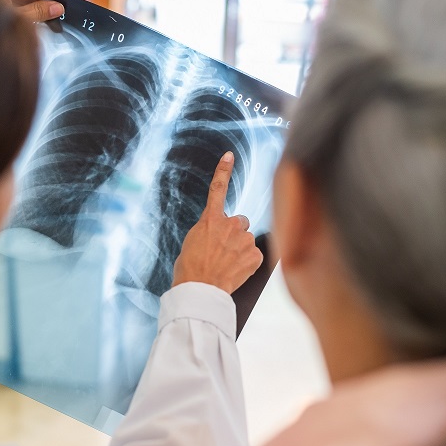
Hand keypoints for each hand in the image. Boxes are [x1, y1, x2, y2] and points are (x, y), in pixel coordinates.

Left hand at [0, 0, 64, 21]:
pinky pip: (9, 6)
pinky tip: (32, 21)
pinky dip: (21, 13)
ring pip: (17, 0)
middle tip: (55, 12)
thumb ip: (39, 12)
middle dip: (39, 3)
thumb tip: (56, 8)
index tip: (58, 2)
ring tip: (47, 19)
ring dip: (31, 9)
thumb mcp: (19, 18)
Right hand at [172, 152, 263, 293]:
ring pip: (247, 239)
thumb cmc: (190, 270)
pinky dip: (247, 263)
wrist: (200, 289)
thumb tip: (216, 236)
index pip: (217, 189)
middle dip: (235, 233)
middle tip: (223, 250)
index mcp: (210, 220)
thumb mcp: (192, 243)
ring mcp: (244, 239)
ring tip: (227, 264)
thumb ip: (207, 232)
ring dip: (240, 249)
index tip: (229, 156)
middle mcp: (230, 224)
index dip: (223, 170)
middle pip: (239, 222)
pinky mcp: (255, 254)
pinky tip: (236, 271)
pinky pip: (254, 255)